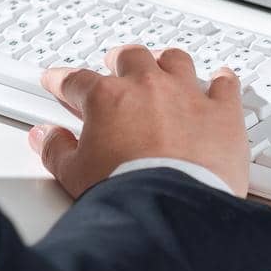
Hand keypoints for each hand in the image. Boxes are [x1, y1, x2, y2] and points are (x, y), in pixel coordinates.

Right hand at [29, 44, 249, 197]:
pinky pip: (225, 84)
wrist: (170, 212)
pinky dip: (223, 80)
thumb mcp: (74, 176)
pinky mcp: (221, 113)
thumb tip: (45, 137)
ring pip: (176, 61)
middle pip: (131, 57)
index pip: (76, 80)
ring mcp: (186, 95)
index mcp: (108, 99)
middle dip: (119, 60)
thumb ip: (56, 151)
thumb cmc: (124, 194)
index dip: (62, 80)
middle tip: (113, 64)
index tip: (57, 81)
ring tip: (162, 65)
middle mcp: (147, 87)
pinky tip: (221, 78)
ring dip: (167, 62)